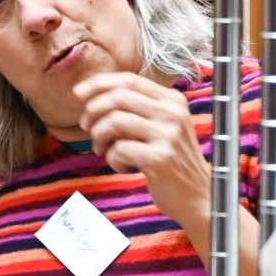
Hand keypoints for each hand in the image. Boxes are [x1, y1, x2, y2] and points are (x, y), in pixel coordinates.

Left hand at [73, 71, 209, 232]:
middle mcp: (173, 113)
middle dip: (93, 111)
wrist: (197, 195)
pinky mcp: (160, 158)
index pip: (129, 80)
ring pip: (115, 122)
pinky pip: (119, 149)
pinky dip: (112, 159)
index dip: (99, 84)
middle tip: (87, 128)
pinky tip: (123, 167)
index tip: (78, 93)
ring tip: (103, 150)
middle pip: (118, 97)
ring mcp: (168, 135)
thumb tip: (89, 93)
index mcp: (172, 100)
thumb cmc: (169, 159)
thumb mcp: (160, 125)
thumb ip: (135, 108)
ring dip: (99, 137)